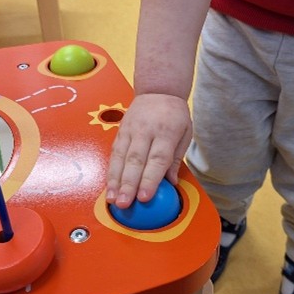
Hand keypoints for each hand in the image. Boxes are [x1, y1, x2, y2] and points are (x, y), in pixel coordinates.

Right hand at [106, 93, 191, 208]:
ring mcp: (130, 131)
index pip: (157, 159)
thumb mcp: (185, 133)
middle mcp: (145, 131)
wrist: (158, 89)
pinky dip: (111, 172)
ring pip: (120, 158)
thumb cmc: (174, 114)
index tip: (145, 197)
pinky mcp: (120, 132)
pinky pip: (114, 154)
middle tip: (125, 203)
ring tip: (112, 199)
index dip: (150, 179)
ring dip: (115, 181)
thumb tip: (171, 183)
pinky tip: (109, 186)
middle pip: (135, 161)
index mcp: (166, 132)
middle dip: (128, 184)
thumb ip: (176, 159)